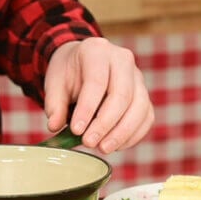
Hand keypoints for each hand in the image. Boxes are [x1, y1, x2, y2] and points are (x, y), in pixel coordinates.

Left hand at [44, 37, 153, 152]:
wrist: (82, 63)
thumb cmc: (68, 73)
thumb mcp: (54, 83)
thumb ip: (54, 104)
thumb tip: (55, 126)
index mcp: (97, 51)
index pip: (96, 82)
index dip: (87, 108)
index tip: (76, 130)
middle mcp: (122, 60)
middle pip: (122, 95)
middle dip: (105, 124)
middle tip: (89, 142)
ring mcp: (137, 77)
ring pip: (139, 107)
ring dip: (122, 133)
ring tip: (103, 148)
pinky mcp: (144, 94)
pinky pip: (146, 116)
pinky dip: (133, 135)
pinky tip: (116, 146)